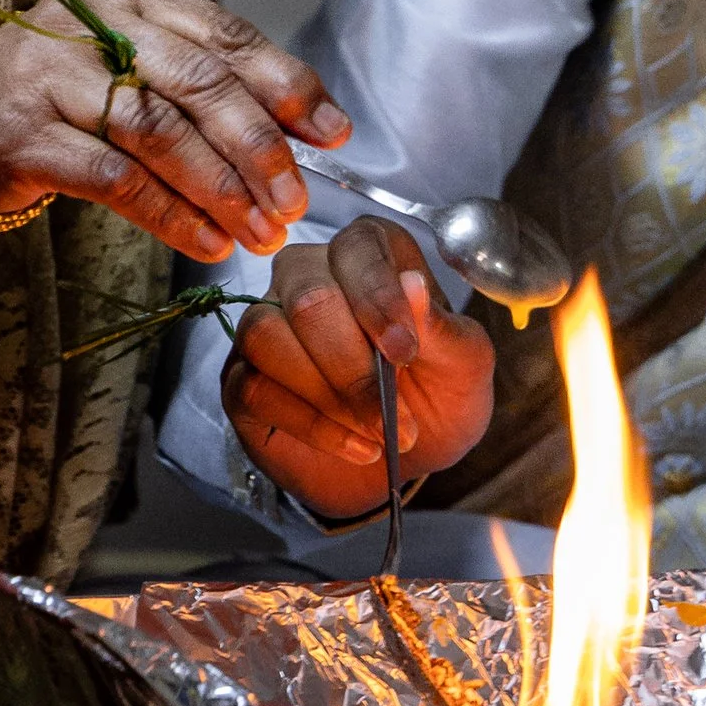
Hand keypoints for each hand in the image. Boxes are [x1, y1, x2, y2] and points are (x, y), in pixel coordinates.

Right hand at [0, 0, 351, 267]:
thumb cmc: (59, 90)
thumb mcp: (129, 61)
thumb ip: (207, 82)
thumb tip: (310, 126)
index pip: (225, 35)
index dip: (286, 85)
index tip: (331, 131)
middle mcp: (90, 23)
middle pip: (197, 83)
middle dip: (258, 147)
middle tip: (294, 200)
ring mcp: (51, 77)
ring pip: (158, 131)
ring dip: (219, 188)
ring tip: (257, 230)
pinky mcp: (25, 136)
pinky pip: (114, 179)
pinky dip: (169, 214)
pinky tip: (205, 240)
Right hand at [222, 219, 496, 516]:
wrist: (409, 456)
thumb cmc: (437, 392)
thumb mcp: (463, 363)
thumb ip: (440, 324)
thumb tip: (412, 282)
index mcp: (368, 254)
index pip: (356, 249)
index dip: (377, 299)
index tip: (405, 352)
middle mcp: (308, 275)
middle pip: (308, 298)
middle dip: (354, 368)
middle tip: (398, 418)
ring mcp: (266, 323)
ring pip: (267, 336)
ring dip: (329, 398)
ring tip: (378, 434)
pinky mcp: (242, 376)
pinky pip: (254, 388)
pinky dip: (311, 425)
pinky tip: (355, 446)